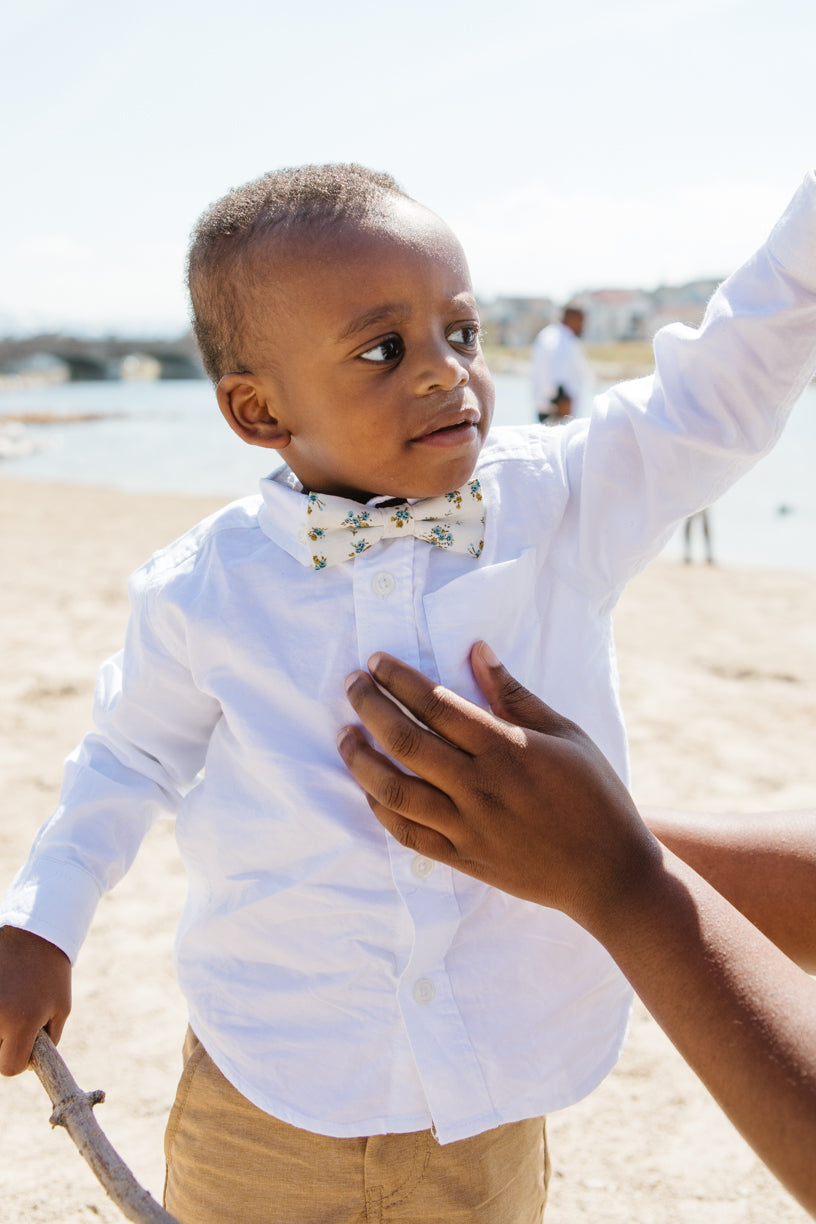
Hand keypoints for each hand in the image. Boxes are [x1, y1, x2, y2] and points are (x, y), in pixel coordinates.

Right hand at [0, 926, 71, 1074]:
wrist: (32, 933)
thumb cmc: (51, 972)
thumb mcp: (60, 1007)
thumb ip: (48, 1040)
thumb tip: (26, 1064)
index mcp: (22, 1023)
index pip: (10, 1068)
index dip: (19, 1061)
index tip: (25, 1045)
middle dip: (5, 1043)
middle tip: (17, 1015)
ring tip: (9, 1002)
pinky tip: (4, 992)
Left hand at [338, 641, 659, 932]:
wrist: (609, 871)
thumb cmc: (594, 794)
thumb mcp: (565, 734)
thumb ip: (514, 695)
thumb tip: (477, 650)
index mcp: (506, 749)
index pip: (435, 705)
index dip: (398, 678)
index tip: (376, 661)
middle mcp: (479, 786)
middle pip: (404, 740)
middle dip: (369, 705)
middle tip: (352, 684)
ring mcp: (467, 826)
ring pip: (393, 790)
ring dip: (360, 758)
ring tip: (345, 733)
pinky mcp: (462, 857)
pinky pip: (406, 833)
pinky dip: (379, 807)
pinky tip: (368, 786)